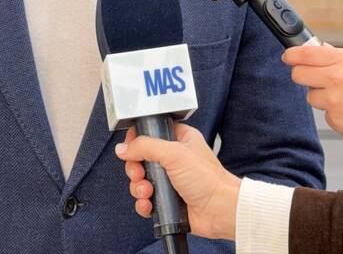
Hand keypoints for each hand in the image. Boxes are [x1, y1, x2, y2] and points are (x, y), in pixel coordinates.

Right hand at [115, 123, 240, 240]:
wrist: (219, 210)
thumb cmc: (207, 179)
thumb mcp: (174, 153)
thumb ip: (145, 146)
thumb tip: (123, 147)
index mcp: (178, 139)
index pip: (150, 133)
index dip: (137, 141)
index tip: (131, 148)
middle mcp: (173, 158)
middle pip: (140, 159)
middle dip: (135, 169)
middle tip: (139, 174)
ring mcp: (169, 180)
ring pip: (140, 180)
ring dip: (138, 188)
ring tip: (147, 192)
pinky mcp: (167, 200)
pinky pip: (146, 200)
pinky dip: (143, 203)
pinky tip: (149, 205)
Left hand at [283, 45, 342, 147]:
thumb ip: (336, 57)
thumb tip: (316, 51)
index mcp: (342, 61)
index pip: (304, 54)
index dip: (291, 56)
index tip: (288, 57)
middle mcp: (334, 79)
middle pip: (298, 75)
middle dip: (303, 77)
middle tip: (315, 80)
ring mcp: (333, 101)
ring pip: (311, 98)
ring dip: (322, 98)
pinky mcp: (335, 121)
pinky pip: (326, 115)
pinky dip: (335, 114)